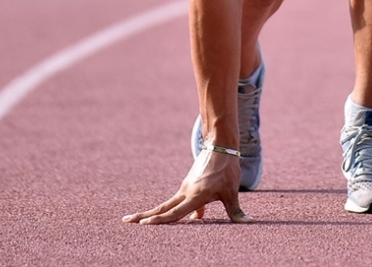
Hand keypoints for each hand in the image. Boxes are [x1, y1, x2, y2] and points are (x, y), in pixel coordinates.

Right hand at [122, 149, 253, 224]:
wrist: (220, 147)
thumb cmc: (227, 170)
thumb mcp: (231, 192)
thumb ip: (236, 211)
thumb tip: (246, 222)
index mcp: (196, 196)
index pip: (175, 212)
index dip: (161, 220)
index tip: (145, 224)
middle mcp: (186, 192)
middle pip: (162, 207)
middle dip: (144, 216)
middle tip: (125, 221)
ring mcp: (185, 189)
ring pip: (166, 204)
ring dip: (152, 212)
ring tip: (135, 220)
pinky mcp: (187, 186)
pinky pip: (175, 202)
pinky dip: (165, 210)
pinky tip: (160, 218)